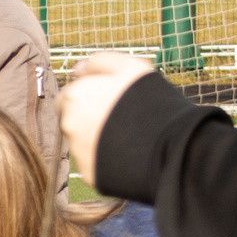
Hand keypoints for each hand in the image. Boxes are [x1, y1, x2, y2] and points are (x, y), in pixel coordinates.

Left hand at [58, 52, 160, 191]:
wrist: (168, 146)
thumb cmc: (149, 100)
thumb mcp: (128, 66)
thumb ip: (98, 63)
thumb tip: (78, 69)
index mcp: (74, 97)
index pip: (68, 95)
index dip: (88, 94)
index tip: (110, 98)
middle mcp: (69, 125)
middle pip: (74, 120)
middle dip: (91, 117)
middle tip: (120, 117)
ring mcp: (78, 152)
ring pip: (83, 141)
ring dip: (99, 137)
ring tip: (129, 135)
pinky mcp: (90, 174)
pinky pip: (95, 161)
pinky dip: (106, 156)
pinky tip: (128, 151)